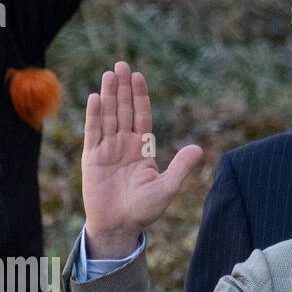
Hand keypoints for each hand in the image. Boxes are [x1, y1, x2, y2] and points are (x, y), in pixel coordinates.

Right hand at [81, 61, 202, 259]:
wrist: (119, 226)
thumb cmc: (144, 210)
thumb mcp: (166, 187)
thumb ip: (180, 167)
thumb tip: (199, 148)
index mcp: (142, 149)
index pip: (141, 117)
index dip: (140, 97)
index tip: (139, 77)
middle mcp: (124, 145)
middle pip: (123, 110)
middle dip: (123, 88)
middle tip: (122, 64)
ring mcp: (107, 150)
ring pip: (108, 117)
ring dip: (108, 95)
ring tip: (109, 74)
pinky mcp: (92, 158)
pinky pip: (93, 133)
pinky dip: (94, 116)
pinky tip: (95, 98)